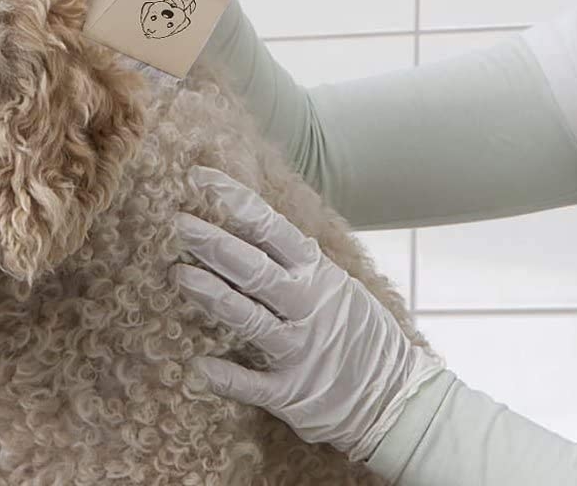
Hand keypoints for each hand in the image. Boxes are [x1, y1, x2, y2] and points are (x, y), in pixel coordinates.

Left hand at [172, 166, 443, 462]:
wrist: (398, 397)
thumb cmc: (356, 330)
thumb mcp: (335, 283)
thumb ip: (294, 260)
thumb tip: (244, 221)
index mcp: (317, 273)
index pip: (270, 226)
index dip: (234, 200)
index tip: (199, 179)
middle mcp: (309, 306)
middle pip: (255, 269)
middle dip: (215, 244)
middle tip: (179, 223)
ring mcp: (302, 351)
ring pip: (250, 319)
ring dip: (213, 296)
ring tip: (178, 276)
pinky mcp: (295, 393)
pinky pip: (256, 385)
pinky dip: (228, 376)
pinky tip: (200, 366)